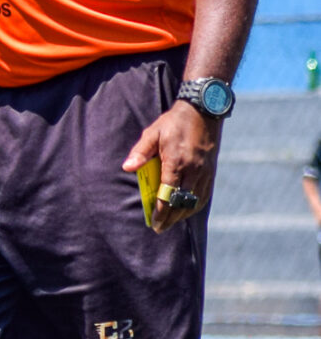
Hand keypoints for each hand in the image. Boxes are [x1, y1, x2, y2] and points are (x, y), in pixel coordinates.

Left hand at [123, 100, 220, 231]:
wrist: (204, 110)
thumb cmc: (175, 122)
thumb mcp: (153, 133)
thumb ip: (140, 152)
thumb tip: (127, 167)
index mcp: (177, 162)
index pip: (168, 195)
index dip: (161, 212)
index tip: (154, 223)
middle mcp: (193, 170)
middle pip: (182, 203)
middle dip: (170, 219)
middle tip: (159, 228)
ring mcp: (205, 172)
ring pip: (194, 202)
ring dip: (182, 214)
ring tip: (170, 222)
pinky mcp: (211, 171)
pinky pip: (203, 195)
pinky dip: (194, 206)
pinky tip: (185, 210)